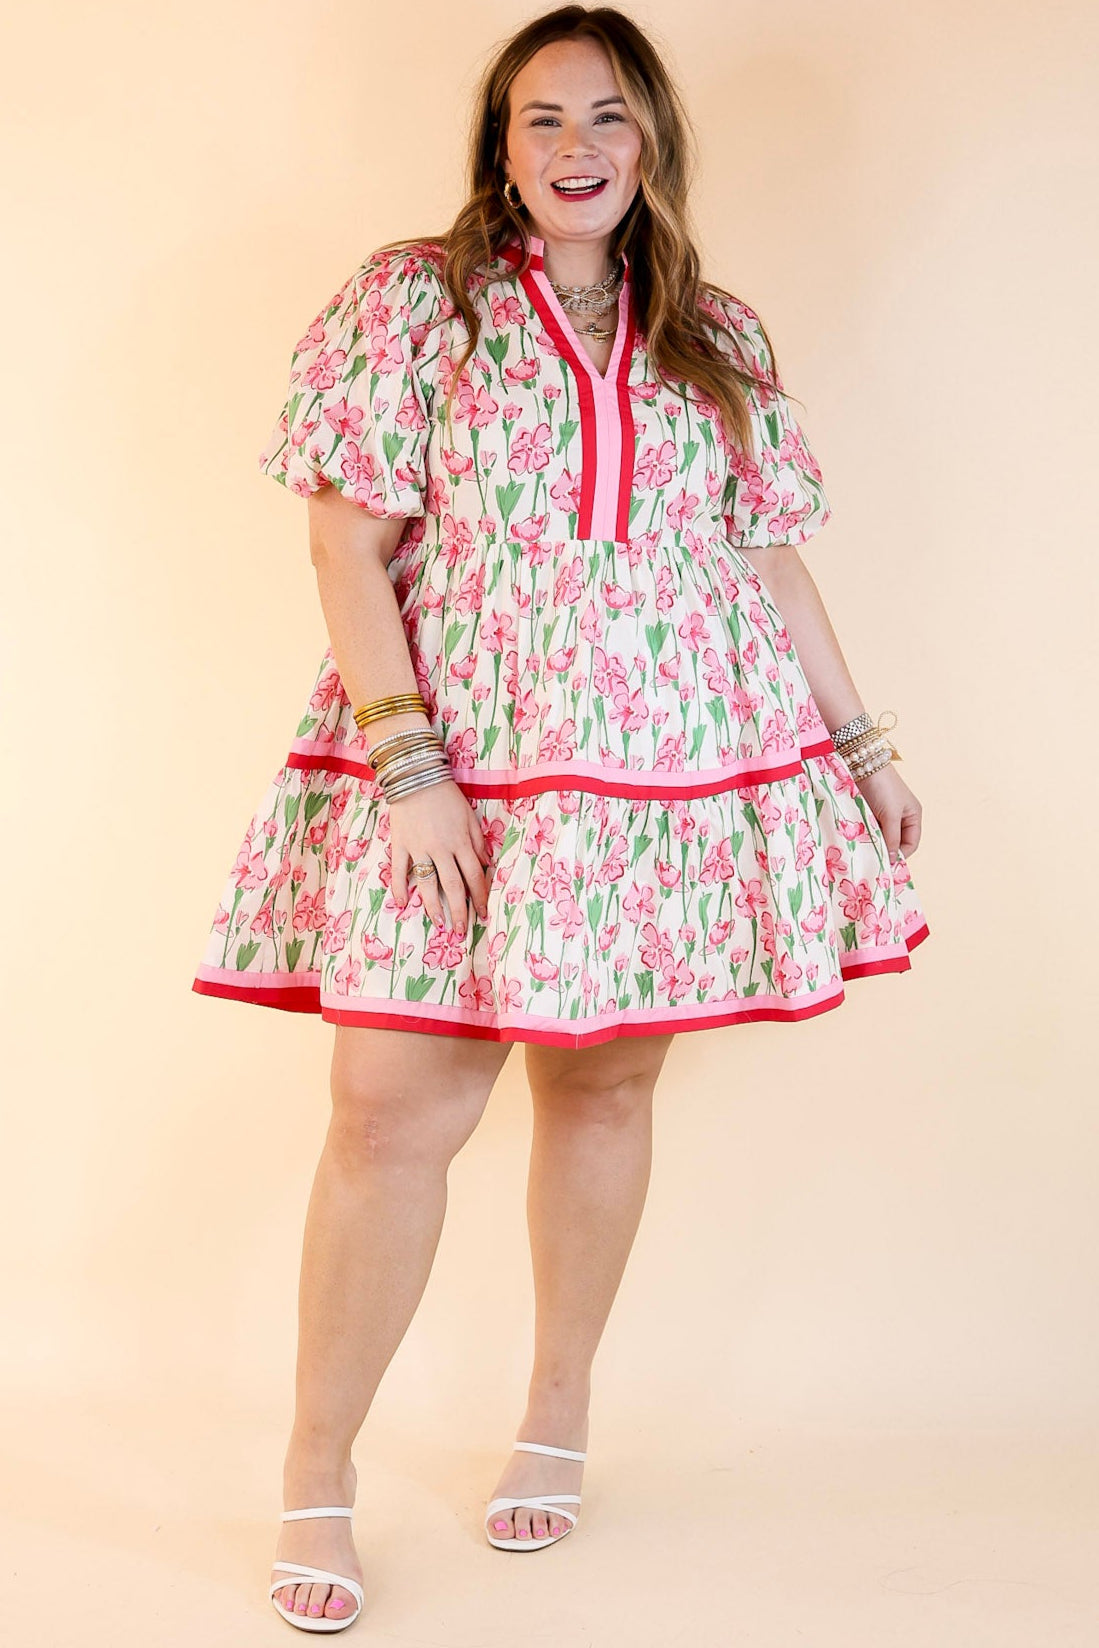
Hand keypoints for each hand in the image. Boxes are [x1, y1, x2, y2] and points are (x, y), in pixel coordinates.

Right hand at [387, 779, 491, 935]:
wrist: (416, 776)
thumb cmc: (446, 796)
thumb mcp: (469, 816)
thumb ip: (477, 842)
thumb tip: (486, 865)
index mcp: (461, 842)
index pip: (474, 876)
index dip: (480, 897)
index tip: (483, 913)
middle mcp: (441, 849)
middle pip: (453, 886)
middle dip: (459, 911)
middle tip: (462, 931)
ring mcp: (419, 848)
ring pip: (427, 884)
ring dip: (433, 906)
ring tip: (439, 924)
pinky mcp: (400, 844)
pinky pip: (398, 870)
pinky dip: (399, 888)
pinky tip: (402, 905)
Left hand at [853, 763, 922, 861]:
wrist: (862, 763)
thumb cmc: (883, 787)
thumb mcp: (890, 814)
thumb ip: (892, 838)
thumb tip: (892, 860)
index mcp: (912, 816)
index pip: (910, 844)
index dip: (900, 855)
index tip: (886, 865)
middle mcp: (899, 817)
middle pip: (894, 843)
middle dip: (885, 851)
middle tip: (873, 861)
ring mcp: (882, 815)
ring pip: (879, 838)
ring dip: (872, 844)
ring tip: (863, 852)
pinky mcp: (867, 812)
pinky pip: (867, 831)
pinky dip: (863, 837)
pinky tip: (856, 842)